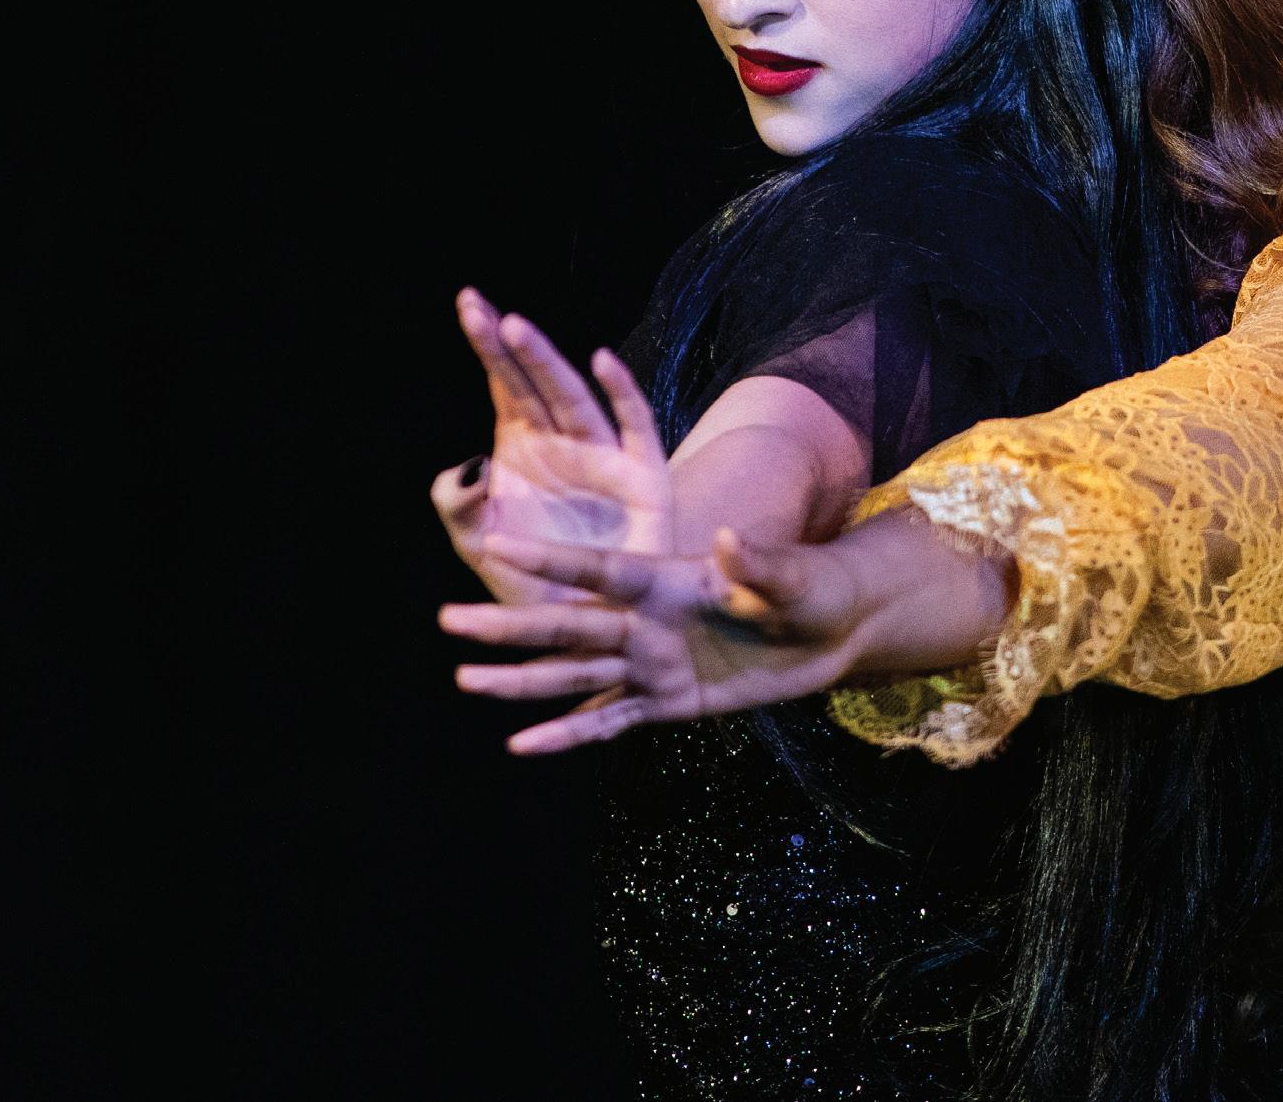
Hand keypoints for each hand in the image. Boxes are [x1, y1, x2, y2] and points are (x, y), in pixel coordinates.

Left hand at [430, 294, 673, 607]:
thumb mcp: (478, 546)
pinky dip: (622, 393)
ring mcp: (603, 455)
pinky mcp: (643, 475)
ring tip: (516, 328)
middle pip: (534, 382)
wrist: (585, 629)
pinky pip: (634, 426)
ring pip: (574, 397)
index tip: (468, 304)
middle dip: (509, 344)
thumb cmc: (532, 579)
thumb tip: (464, 467)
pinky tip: (601, 362)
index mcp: (523, 447)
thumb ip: (457, 507)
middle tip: (480, 308)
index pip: (503, 384)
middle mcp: (562, 441)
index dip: (487, 347)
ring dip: (545, 363)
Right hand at [441, 524, 877, 755]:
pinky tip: (521, 745)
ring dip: (521, 679)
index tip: (495, 543)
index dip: (549, 558)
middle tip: (448, 619)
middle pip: (568, 622)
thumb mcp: (794, 576)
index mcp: (667, 577)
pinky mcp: (667, 701)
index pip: (598, 567)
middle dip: (510, 623)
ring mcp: (653, 661)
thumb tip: (727, 537)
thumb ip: (757, 564)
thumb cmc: (814, 587)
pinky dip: (566, 735)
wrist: (834, 629)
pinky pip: (608, 721)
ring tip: (465, 680)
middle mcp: (647, 618)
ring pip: (574, 672)